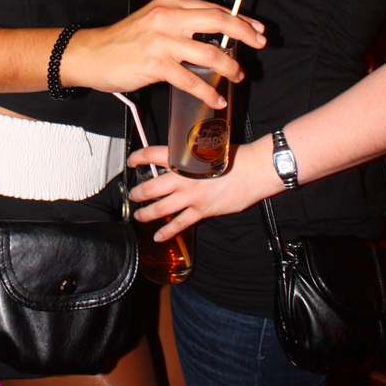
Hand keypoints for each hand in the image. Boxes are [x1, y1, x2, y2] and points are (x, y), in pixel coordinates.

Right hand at [62, 0, 265, 108]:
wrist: (90, 54)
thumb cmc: (122, 41)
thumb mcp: (152, 21)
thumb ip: (180, 24)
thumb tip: (212, 37)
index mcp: (170, 4)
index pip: (213, 9)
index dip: (240, 20)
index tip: (256, 29)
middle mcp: (168, 18)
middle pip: (218, 22)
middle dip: (244, 34)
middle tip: (260, 45)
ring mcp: (161, 41)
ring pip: (209, 53)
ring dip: (230, 67)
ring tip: (239, 76)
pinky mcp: (155, 64)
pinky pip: (190, 80)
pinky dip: (208, 92)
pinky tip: (216, 99)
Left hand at [128, 141, 278, 239]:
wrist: (253, 170)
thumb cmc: (234, 157)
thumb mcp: (206, 149)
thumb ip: (190, 156)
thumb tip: (178, 160)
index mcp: (184, 158)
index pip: (152, 155)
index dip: (138, 157)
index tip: (132, 161)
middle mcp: (184, 177)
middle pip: (151, 187)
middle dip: (138, 193)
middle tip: (133, 194)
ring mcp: (192, 196)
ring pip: (161, 208)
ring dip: (146, 213)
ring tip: (139, 216)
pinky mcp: (202, 210)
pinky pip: (180, 224)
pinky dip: (167, 232)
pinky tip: (158, 236)